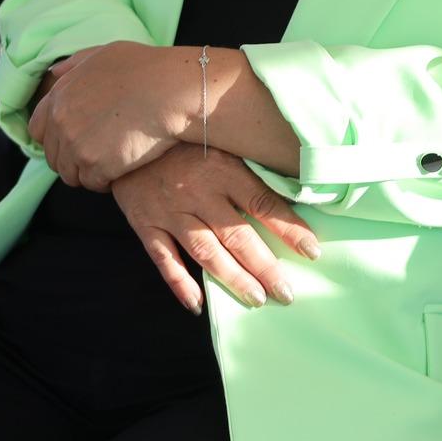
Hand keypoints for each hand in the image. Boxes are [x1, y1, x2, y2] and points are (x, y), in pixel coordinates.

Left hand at [27, 41, 196, 190]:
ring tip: (113, 163)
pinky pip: (93, 183)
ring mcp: (76, 145)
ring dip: (88, 172)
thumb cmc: (149, 68)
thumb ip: (76, 64)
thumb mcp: (106, 53)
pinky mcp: (96, 166)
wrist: (176, 91)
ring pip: (71, 174)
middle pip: (54, 156)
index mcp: (60, 94)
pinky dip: (106, 181)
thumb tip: (55, 72)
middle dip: (73, 158)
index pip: (38, 129)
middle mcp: (61, 120)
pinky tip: (123, 170)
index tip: (76, 141)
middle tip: (100, 154)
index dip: (55, 138)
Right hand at [112, 147, 319, 312]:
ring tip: (257, 299)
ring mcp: (171, 212)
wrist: (129, 136)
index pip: (264, 205)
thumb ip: (251, 169)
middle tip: (286, 294)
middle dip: (264, 267)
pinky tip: (197, 304)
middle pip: (238, 236)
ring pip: (206, 252)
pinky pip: (163, 259)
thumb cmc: (188, 141)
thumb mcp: (224, 144)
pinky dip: (179, 283)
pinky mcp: (145, 225)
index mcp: (225, 171)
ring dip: (232, 278)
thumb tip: (295, 190)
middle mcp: (200, 194)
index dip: (290, 230)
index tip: (312, 251)